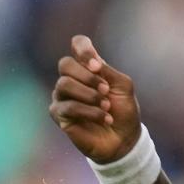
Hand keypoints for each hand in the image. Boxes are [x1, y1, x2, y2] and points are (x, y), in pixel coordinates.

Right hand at [50, 35, 141, 162]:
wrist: (124, 139)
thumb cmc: (124, 111)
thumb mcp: (123, 87)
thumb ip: (107, 71)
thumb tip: (92, 64)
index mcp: (89, 68)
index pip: (78, 44)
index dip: (83, 49)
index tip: (97, 65)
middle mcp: (73, 79)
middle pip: (65, 63)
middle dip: (87, 77)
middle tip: (106, 90)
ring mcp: (63, 96)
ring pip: (63, 84)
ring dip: (90, 95)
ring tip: (106, 106)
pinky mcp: (59, 114)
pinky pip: (67, 107)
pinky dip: (90, 112)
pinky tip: (104, 118)